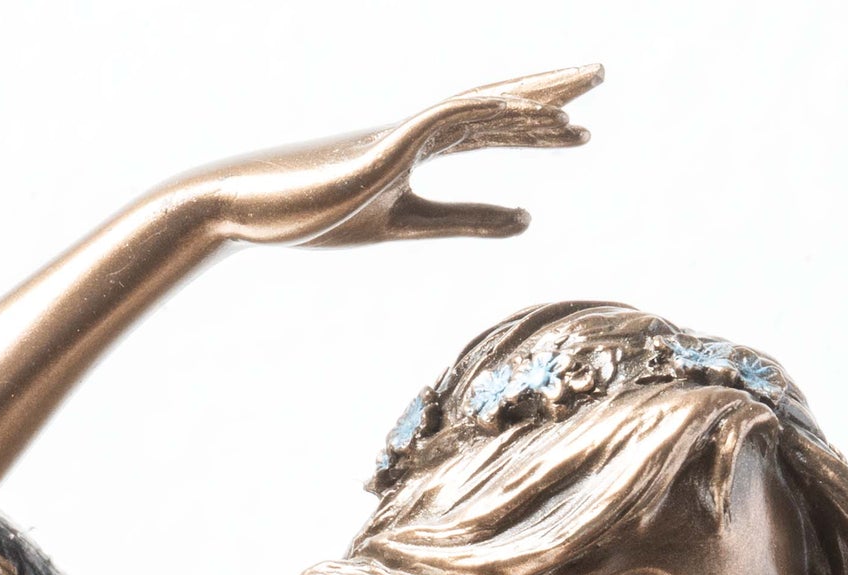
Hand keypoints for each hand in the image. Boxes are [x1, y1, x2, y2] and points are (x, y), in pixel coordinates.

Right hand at [195, 66, 599, 248]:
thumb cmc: (317, 214)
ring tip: (580, 100)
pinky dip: (481, 116)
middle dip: (547, 95)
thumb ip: (466, 220)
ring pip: (475, 110)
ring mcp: (398, 135)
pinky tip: (518, 112)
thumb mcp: (405, 223)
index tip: (579, 128)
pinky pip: (441, 125)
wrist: (247, 208)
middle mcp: (415, 132)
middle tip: (600, 78)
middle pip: (493, 106)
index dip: (535, 126)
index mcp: (417, 149)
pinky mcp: (381, 148)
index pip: (488, 129)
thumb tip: (529, 219)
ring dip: (527, 104)